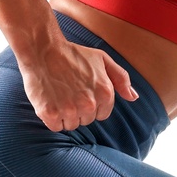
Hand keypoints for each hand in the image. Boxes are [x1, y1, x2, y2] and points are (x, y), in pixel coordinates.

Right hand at [19, 33, 136, 131]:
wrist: (43, 49)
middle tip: (68, 91)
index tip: (81, 92)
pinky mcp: (50, 113)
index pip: (102, 114)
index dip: (91, 104)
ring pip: (71, 125)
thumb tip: (134, 98)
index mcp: (105, 93)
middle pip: (86, 121)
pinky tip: (49, 101)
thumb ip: (121, 78)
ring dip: (64, 115)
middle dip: (78, 110)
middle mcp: (89, 104)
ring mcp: (69, 110)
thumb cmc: (73, 54)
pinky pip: (55, 127)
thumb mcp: (102, 59)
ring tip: (58, 95)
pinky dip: (51, 117)